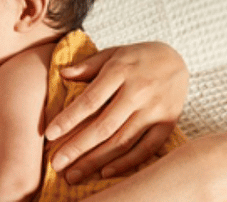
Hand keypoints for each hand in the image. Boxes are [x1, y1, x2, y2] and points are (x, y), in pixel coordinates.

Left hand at [43, 41, 188, 181]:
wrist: (177, 58)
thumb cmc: (137, 57)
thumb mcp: (112, 53)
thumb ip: (88, 65)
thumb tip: (62, 74)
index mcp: (120, 71)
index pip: (91, 100)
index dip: (69, 118)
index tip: (49, 135)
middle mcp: (138, 91)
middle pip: (104, 126)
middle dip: (78, 148)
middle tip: (56, 164)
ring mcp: (155, 110)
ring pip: (122, 141)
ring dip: (96, 160)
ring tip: (74, 174)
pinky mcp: (167, 123)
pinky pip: (146, 148)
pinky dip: (127, 162)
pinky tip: (105, 172)